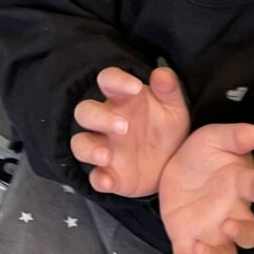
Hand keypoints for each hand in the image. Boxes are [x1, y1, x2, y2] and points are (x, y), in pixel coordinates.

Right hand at [71, 65, 189, 196]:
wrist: (173, 167)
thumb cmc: (167, 130)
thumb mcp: (173, 109)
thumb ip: (169, 89)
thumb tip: (161, 72)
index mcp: (122, 100)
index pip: (108, 80)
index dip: (116, 80)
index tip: (135, 87)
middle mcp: (107, 122)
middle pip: (85, 112)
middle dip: (98, 117)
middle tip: (123, 126)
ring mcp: (105, 149)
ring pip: (80, 143)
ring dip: (89, 149)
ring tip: (106, 156)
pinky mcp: (109, 174)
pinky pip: (95, 177)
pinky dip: (98, 179)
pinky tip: (108, 181)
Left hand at [158, 123, 253, 253]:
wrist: (175, 166)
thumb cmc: (204, 154)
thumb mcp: (214, 138)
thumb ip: (234, 136)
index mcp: (241, 187)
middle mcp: (233, 216)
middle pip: (250, 235)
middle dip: (243, 233)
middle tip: (230, 224)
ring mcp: (212, 234)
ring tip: (201, 248)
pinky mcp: (187, 243)